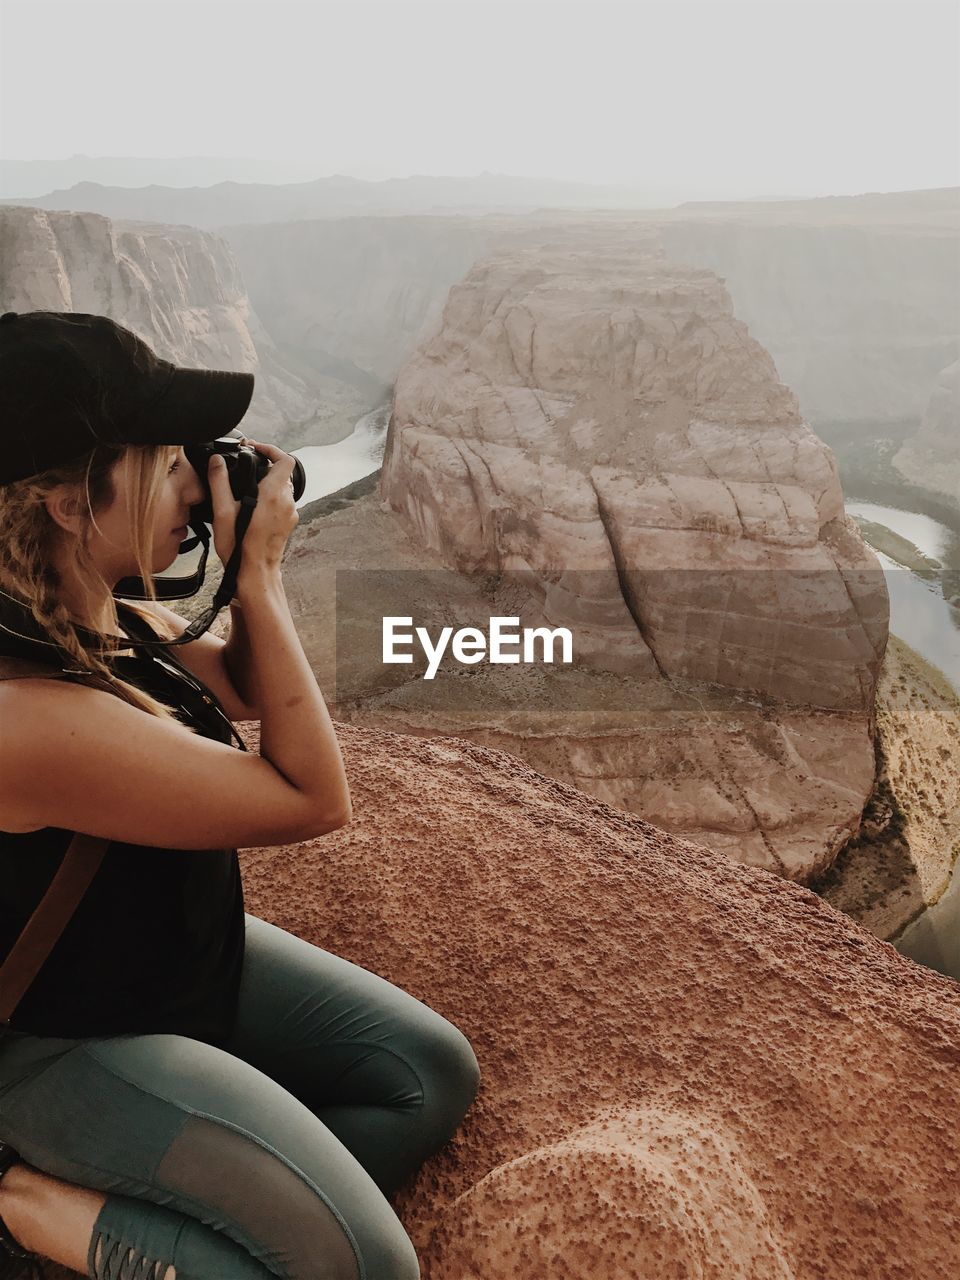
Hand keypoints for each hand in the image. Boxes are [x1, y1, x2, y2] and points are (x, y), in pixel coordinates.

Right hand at [207, 438, 298, 572]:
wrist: (255, 574)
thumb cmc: (240, 548)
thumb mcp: (222, 512)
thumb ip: (219, 482)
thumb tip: (216, 460)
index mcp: (273, 495)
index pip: (285, 460)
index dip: (271, 449)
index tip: (254, 449)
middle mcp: (286, 502)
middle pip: (283, 473)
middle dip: (265, 466)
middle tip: (245, 467)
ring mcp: (290, 514)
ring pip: (283, 488)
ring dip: (267, 483)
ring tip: (246, 489)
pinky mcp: (288, 524)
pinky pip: (282, 503)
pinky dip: (270, 498)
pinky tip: (252, 507)